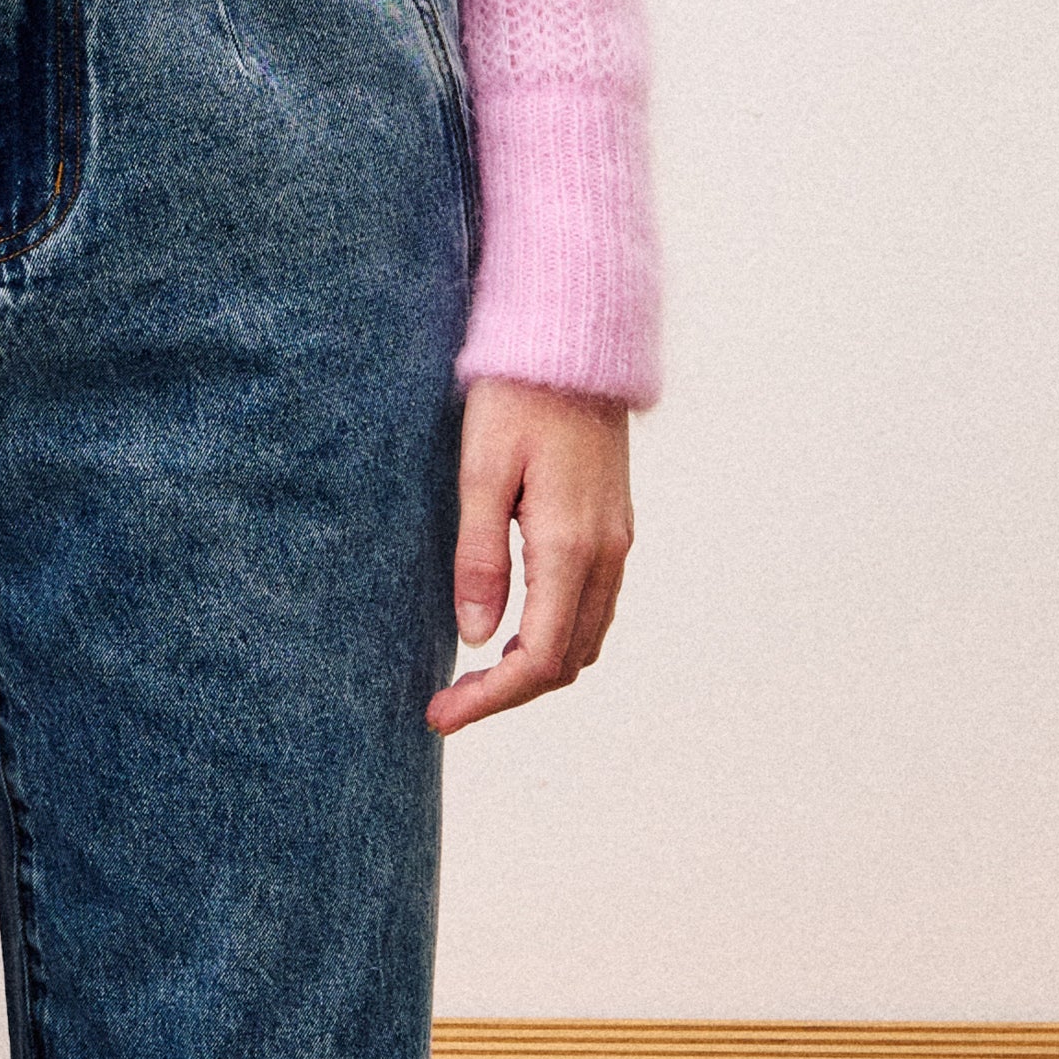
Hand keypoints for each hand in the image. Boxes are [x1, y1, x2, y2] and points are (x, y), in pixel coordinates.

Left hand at [429, 376, 635, 735]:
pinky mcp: (614, 528)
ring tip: (473, 677)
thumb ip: (479, 557)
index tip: (442, 714)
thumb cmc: (518, 397)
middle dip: (510, 693)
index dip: (492, 699)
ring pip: (585, 638)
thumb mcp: (480, 473)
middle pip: (568, 660)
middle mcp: (605, 553)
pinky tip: (511, 631)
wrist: (575, 344)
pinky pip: (593, 607)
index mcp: (570, 546)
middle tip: (448, 702)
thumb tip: (476, 637)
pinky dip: (555, 637)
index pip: (540, 659)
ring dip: (534, 669)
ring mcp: (617, 542)